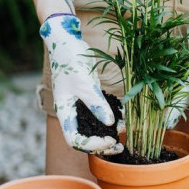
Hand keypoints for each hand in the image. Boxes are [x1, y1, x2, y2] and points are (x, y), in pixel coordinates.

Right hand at [40, 14, 121, 154]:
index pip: (75, 139)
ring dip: (108, 133)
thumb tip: (109, 124)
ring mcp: (81, 106)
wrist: (67, 43)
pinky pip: (100, 113)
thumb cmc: (71, 62)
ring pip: (94, 128)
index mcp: (65, 112)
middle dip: (102, 144)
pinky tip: (123, 118)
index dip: (92, 145)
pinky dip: (111, 118)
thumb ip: (96, 104)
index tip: (109, 140)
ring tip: (123, 132)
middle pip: (85, 138)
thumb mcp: (84, 83)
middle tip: (119, 146)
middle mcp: (72, 112)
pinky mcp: (90, 97)